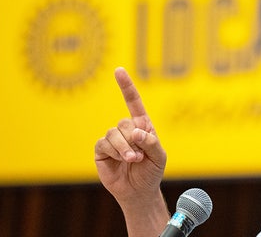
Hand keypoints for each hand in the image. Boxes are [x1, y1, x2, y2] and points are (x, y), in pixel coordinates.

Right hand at [94, 67, 166, 203]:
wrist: (139, 191)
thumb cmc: (151, 171)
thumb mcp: (159, 157)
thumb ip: (151, 142)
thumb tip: (136, 132)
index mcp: (142, 125)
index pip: (133, 102)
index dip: (126, 86)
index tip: (118, 70)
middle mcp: (126, 129)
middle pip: (124, 123)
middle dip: (133, 140)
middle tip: (139, 156)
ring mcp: (113, 139)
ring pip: (113, 133)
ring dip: (124, 148)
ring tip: (132, 160)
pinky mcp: (102, 150)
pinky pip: (104, 144)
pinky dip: (114, 151)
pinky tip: (120, 160)